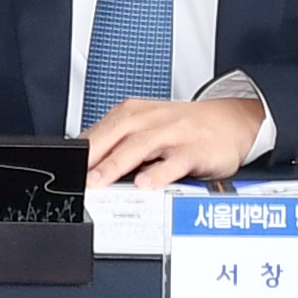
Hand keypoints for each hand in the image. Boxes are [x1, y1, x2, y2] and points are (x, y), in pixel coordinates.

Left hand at [82, 93, 272, 187]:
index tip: (65, 167)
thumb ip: (119, 142)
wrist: (232, 121)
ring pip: (141, 145)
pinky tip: (146, 184)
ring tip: (99, 181)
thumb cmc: (185, 127)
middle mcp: (152, 119)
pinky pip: (175, 161)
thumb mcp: (149, 126)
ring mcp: (174, 133)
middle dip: (94, 154)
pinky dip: (159, 172)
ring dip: (117, 163)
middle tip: (77, 175)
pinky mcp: (195, 149)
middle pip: (117, 133)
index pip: (101, 129)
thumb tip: (84, 161)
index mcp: (135, 113)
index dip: (82, 149)